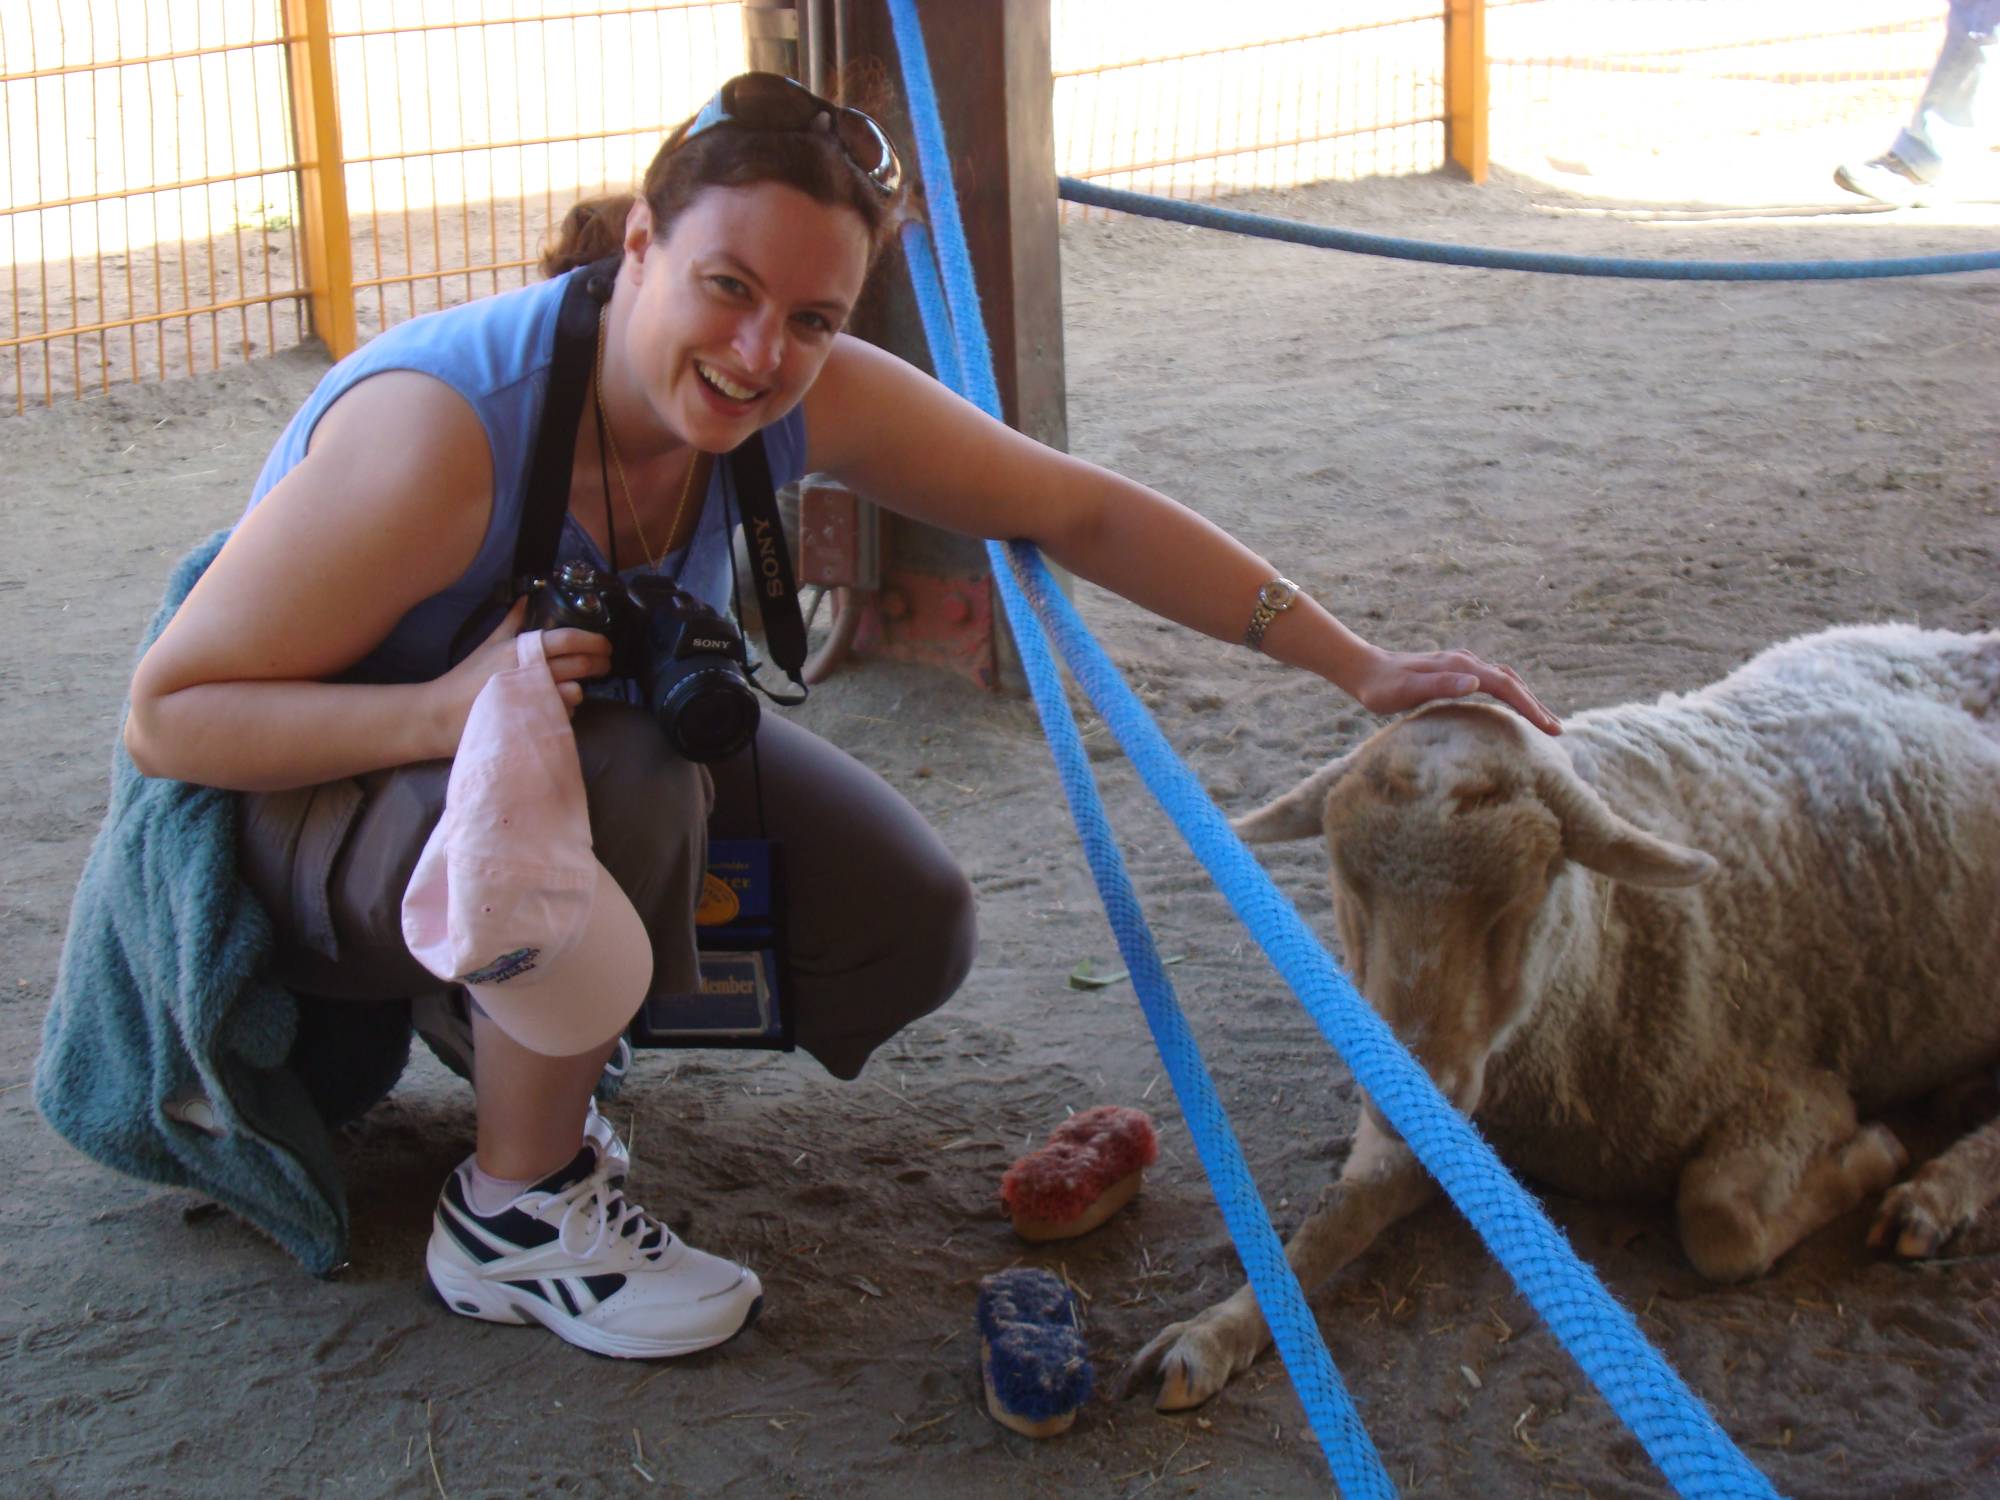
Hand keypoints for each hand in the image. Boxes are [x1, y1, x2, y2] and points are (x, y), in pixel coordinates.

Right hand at [428, 598, 616, 751]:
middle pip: (580, 665)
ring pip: (576, 692)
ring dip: (580, 689)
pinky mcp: (532, 722)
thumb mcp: (490, 645)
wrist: (441, 716)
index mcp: (521, 649)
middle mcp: (529, 671)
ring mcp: (532, 699)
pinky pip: (563, 715)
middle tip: (604, 665)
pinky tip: (556, 707)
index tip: (605, 644)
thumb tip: (527, 598)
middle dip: (599, 664)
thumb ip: (512, 622)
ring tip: (575, 687)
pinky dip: (564, 710)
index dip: (593, 640)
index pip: (567, 639)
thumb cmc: (466, 680)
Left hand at [1348, 644, 1560, 735]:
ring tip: (1543, 721)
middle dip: (1535, 705)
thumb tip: (1476, 683)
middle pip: (1511, 681)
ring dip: (1526, 698)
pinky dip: (1510, 694)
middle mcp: (1465, 663)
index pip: (1505, 687)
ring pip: (1505, 679)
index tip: (1549, 728)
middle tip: (1557, 731)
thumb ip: (1439, 686)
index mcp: (1460, 668)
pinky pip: (1492, 682)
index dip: (1529, 707)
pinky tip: (1512, 708)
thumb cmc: (1380, 687)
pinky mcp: (1455, 672)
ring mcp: (1461, 666)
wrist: (1363, 669)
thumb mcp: (1405, 691)